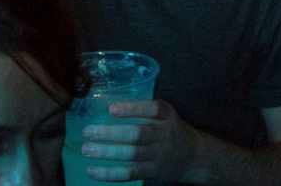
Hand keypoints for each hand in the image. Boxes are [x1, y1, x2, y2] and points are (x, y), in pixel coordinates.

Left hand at [80, 100, 196, 182]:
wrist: (194, 156)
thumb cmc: (171, 131)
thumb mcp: (166, 116)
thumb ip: (144, 112)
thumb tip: (107, 107)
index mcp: (167, 117)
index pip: (153, 109)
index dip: (132, 109)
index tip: (110, 109)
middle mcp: (164, 135)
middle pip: (138, 134)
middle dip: (111, 133)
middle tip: (88, 132)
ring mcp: (158, 155)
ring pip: (131, 154)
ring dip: (107, 152)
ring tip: (86, 149)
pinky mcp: (152, 172)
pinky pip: (129, 174)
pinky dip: (109, 174)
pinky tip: (92, 170)